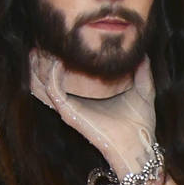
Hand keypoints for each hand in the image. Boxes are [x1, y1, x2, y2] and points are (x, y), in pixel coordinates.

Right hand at [29, 49, 156, 177]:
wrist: (139, 146)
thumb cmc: (140, 125)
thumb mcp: (143, 92)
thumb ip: (142, 73)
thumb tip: (143, 53)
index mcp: (88, 96)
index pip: (64, 75)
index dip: (57, 58)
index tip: (60, 38)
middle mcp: (75, 101)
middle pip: (46, 78)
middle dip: (41, 59)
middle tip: (45, 39)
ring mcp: (70, 107)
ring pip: (43, 83)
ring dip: (40, 65)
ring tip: (40, 47)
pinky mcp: (70, 113)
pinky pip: (53, 90)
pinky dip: (52, 74)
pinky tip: (57, 61)